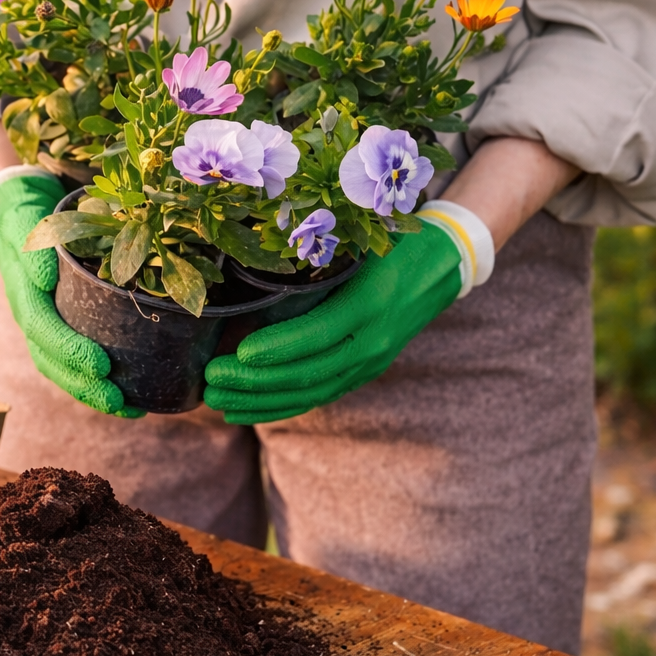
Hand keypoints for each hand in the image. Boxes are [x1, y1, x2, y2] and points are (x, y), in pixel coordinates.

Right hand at [0, 173, 140, 415]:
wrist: (12, 205)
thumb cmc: (24, 211)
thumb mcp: (25, 218)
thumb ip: (33, 247)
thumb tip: (45, 279)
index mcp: (23, 290)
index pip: (41, 328)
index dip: (69, 350)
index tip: (101, 365)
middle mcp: (30, 312)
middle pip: (49, 359)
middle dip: (83, 384)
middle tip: (119, 400)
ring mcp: (42, 320)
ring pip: (59, 367)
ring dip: (91, 392)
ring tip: (128, 408)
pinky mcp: (58, 322)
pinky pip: (70, 360)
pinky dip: (95, 382)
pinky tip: (129, 396)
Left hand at [203, 224, 460, 422]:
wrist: (444, 264)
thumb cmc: (390, 243)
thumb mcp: (358, 243)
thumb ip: (317, 257)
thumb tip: (254, 259)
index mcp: (370, 302)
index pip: (319, 333)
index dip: (277, 348)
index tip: (236, 354)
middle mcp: (373, 340)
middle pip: (309, 372)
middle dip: (255, 382)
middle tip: (211, 381)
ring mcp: (371, 362)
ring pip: (311, 392)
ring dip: (260, 402)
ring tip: (217, 401)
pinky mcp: (365, 372)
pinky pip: (319, 396)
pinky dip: (280, 407)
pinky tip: (244, 412)